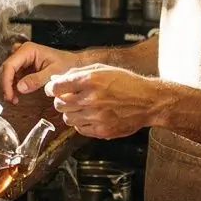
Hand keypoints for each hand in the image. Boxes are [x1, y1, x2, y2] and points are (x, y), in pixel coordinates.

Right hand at [0, 41, 80, 101]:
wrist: (73, 63)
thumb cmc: (66, 65)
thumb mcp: (53, 73)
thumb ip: (36, 80)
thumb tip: (19, 88)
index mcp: (28, 50)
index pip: (9, 65)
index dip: (6, 82)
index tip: (9, 95)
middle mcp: (22, 51)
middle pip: (5, 68)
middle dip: (6, 85)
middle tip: (11, 99)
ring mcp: (22, 57)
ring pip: (7, 71)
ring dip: (8, 85)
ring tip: (15, 98)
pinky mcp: (23, 64)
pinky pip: (13, 74)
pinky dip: (13, 84)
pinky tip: (18, 93)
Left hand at [47, 63, 161, 138]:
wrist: (148, 101)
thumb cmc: (127, 83)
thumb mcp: (102, 69)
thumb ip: (77, 73)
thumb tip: (56, 80)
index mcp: (91, 81)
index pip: (57, 87)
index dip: (52, 89)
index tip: (53, 90)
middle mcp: (92, 99)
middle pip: (60, 104)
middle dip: (61, 100)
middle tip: (69, 98)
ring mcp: (96, 117)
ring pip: (67, 118)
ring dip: (71, 112)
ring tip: (82, 107)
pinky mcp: (102, 131)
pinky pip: (80, 129)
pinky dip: (81, 123)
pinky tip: (90, 116)